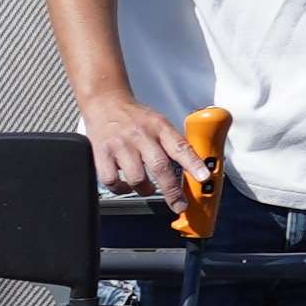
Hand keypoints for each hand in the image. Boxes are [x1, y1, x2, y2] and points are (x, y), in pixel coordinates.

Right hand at [75, 84, 204, 201]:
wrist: (104, 101)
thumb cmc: (134, 117)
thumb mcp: (159, 122)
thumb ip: (173, 143)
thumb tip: (194, 169)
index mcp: (159, 127)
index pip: (179, 146)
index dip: (193, 163)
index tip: (203, 177)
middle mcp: (140, 135)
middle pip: (159, 167)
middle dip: (172, 191)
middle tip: (179, 204)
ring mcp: (120, 145)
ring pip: (136, 178)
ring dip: (145, 189)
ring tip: (147, 187)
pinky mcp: (102, 153)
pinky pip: (112, 180)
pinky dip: (121, 188)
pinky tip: (125, 185)